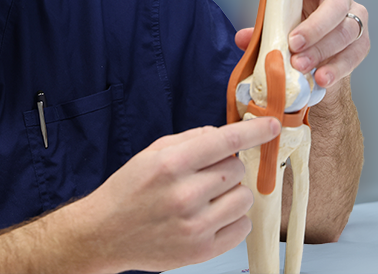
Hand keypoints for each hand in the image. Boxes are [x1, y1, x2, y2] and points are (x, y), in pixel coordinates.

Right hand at [77, 117, 280, 272]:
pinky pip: (242, 227)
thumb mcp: (152, 153)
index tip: (273, 126)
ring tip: (206, 198)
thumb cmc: (128, 190)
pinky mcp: (201, 251)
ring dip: (231, 194)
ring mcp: (195, 225)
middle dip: (226, 169)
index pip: (225, 141)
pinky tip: (211, 216)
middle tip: (203, 177)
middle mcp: (184, 194)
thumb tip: (224, 135)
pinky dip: (233, 218)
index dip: (254, 131)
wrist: (104, 233)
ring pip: (244, 198)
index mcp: (171, 164)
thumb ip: (190, 140)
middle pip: (236, 170)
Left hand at [235, 0, 368, 87]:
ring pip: (344, 31)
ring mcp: (353, 20)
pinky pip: (352, 55)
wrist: (315, 68)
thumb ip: (260, 32)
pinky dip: (335, 68)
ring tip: (300, 65)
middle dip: (314, 26)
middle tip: (293, 43)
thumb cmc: (293, 38)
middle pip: (334, 5)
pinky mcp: (361, 44)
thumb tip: (242, 37)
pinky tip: (320, 77)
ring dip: (321, 50)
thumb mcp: (274, 31)